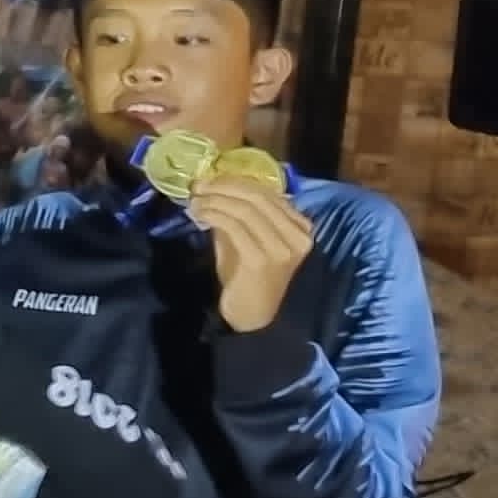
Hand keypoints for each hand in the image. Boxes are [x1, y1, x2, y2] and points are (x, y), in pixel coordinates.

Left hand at [197, 172, 313, 333]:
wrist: (252, 318)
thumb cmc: (248, 278)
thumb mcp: (246, 240)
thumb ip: (238, 215)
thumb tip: (213, 187)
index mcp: (301, 229)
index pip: (268, 193)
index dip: (236, 181)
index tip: (209, 179)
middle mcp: (298, 236)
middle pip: (257, 196)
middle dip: (223, 186)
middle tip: (198, 186)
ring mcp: (282, 248)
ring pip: (245, 208)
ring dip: (215, 199)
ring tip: (195, 200)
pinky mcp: (262, 259)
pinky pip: (234, 225)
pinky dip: (214, 214)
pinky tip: (200, 214)